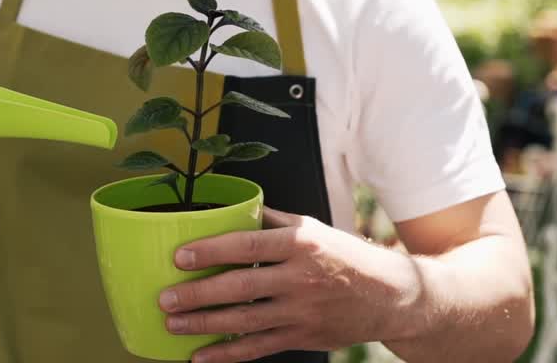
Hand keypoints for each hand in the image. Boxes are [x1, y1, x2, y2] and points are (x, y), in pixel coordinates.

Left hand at [159, 208, 417, 362]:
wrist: (391, 296)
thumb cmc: (345, 256)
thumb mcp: (313, 228)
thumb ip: (272, 221)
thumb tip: (231, 207)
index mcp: (300, 244)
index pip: (247, 246)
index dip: (211, 252)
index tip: (179, 257)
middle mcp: (300, 279)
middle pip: (240, 288)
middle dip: (198, 294)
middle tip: (165, 298)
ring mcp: (301, 312)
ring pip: (244, 321)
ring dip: (204, 325)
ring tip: (172, 324)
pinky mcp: (302, 337)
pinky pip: (258, 348)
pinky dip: (227, 354)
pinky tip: (200, 357)